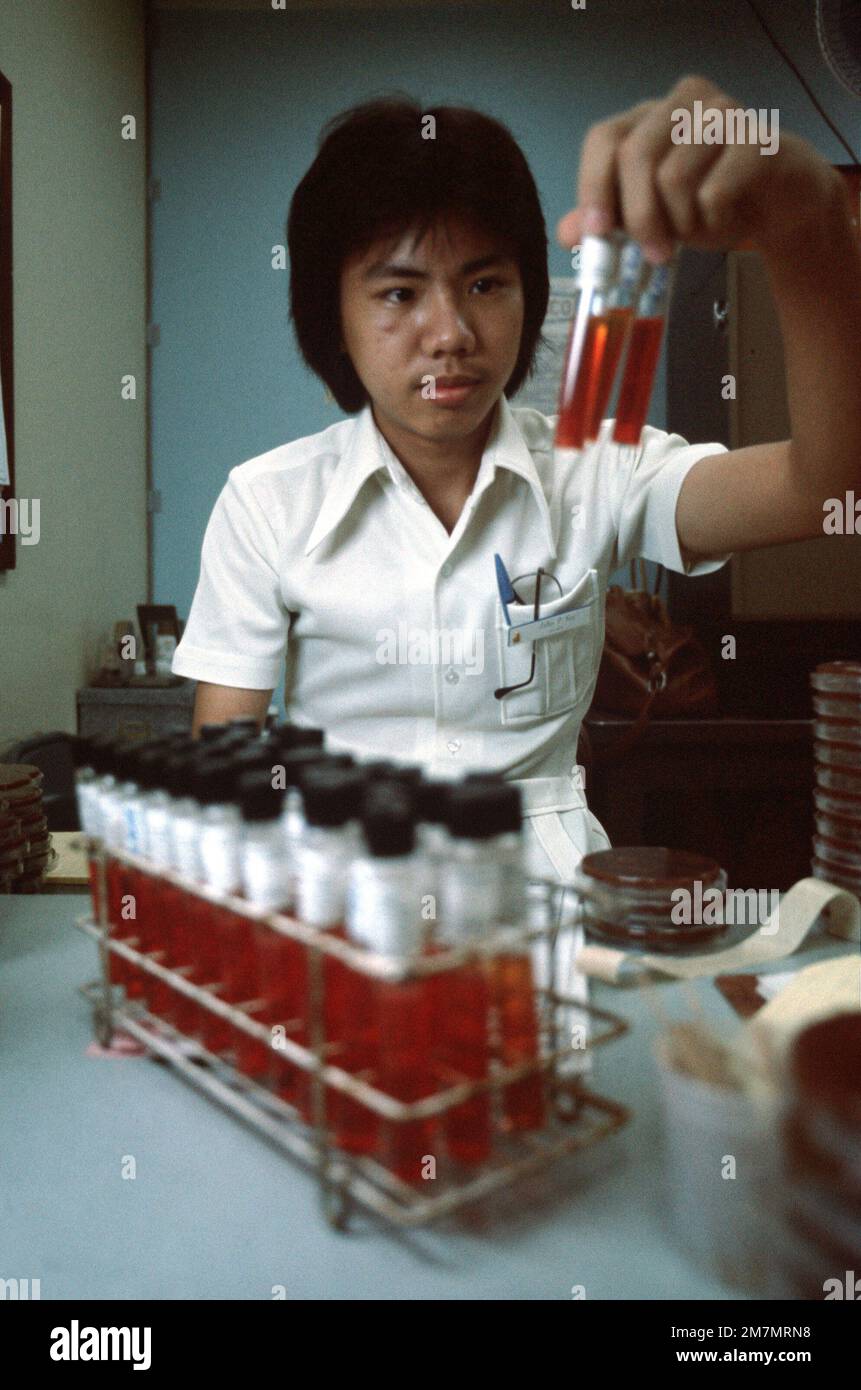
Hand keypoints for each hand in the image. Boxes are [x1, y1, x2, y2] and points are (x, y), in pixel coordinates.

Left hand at [556, 75, 844, 264]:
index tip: (598, 234)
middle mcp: (680, 104)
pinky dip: (713, 219)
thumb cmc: (709, 206)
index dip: (594, 187)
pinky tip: (725, 218)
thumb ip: (610, 221)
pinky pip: (715, 189)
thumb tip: (568, 233)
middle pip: (636, 155)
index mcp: (647, 118)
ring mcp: (720, 114)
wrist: (778, 205)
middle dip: (639, 217)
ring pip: (674, 175)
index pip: (604, 138)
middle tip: (656, 255)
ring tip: (698, 230)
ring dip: (682, 222)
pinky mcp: (755, 138)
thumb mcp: (652, 218)